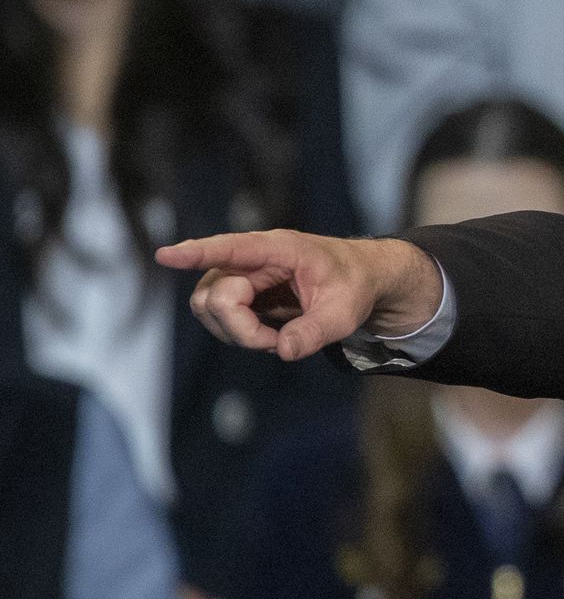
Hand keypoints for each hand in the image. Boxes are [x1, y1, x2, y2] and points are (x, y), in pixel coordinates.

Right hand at [157, 230, 441, 361]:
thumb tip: (284, 350)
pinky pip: (220, 318)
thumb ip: (316, 330)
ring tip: (277, 336)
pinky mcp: (240, 292)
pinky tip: (269, 333)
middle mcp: (254, 259)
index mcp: (280, 249)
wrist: (362, 278)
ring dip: (237, 332)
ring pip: (210, 308)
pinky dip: (240, 333)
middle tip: (275, 341)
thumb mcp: (345, 311)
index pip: (232, 249)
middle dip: (237, 327)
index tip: (165, 255)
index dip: (197, 252)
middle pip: (214, 295)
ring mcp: (242, 276)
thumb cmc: (354, 285)